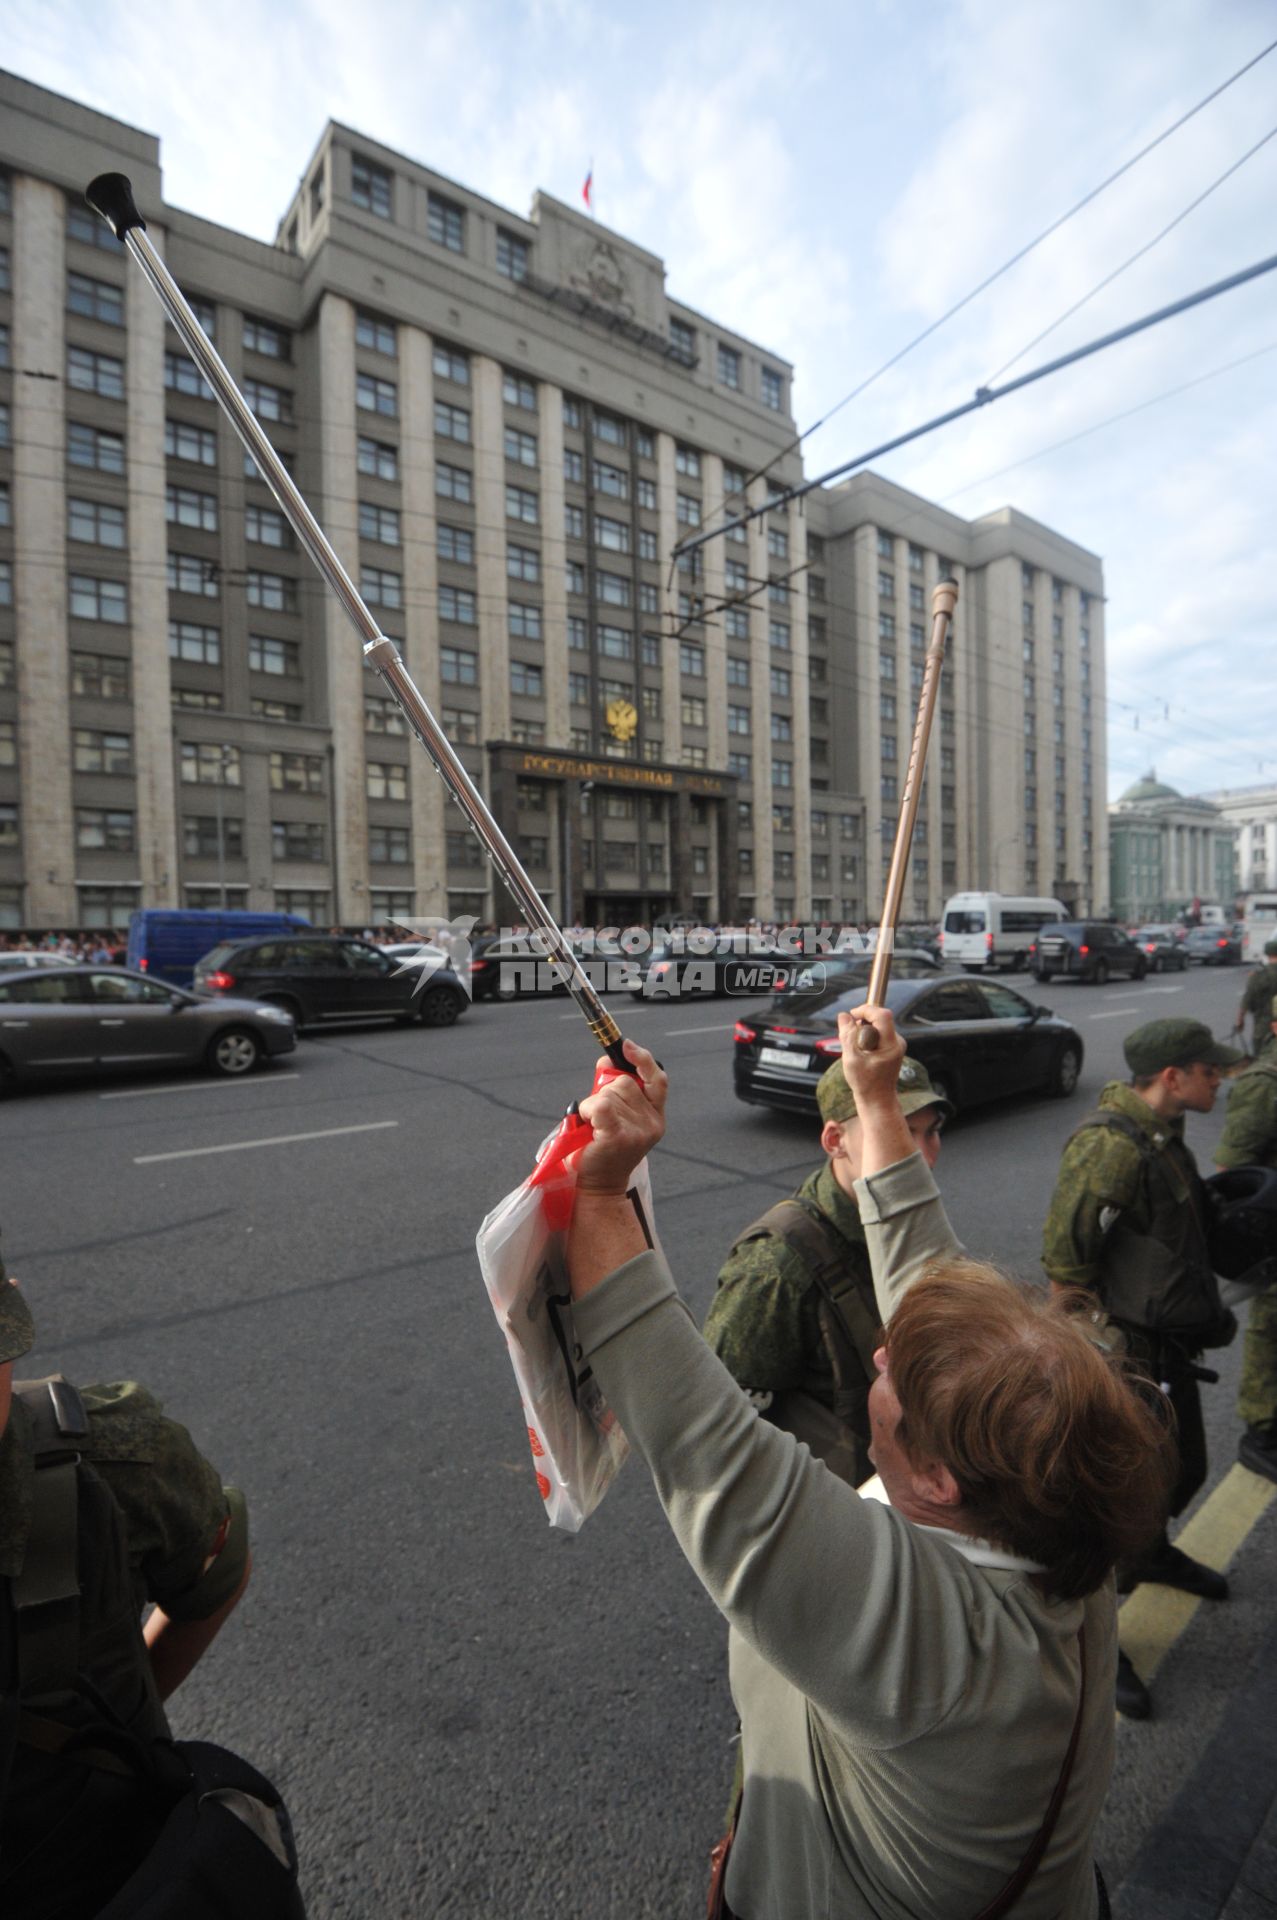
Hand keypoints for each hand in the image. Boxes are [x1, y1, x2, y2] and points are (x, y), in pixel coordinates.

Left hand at [571, 1040, 666, 1195]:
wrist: (598, 1187)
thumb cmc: (602, 1152)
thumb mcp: (615, 1118)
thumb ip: (615, 1090)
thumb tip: (607, 1060)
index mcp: (656, 1118)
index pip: (658, 1080)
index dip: (643, 1059)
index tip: (626, 1046)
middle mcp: (652, 1123)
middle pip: (624, 1083)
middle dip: (604, 1092)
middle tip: (597, 1116)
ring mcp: (638, 1130)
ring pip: (608, 1094)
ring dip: (592, 1104)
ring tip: (593, 1127)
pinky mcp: (619, 1136)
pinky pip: (601, 1106)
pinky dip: (589, 1109)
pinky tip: (588, 1123)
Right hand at [837, 1004, 905, 1106]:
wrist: (877, 1099)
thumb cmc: (865, 1083)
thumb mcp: (851, 1058)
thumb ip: (847, 1035)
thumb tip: (843, 1016)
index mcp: (890, 1045)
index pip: (883, 1015)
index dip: (866, 1010)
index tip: (852, 1015)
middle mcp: (897, 1042)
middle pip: (879, 1019)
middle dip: (862, 1022)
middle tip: (850, 1036)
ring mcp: (896, 1045)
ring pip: (877, 1025)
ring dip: (863, 1031)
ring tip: (855, 1050)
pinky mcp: (891, 1047)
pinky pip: (877, 1033)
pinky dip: (866, 1038)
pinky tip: (861, 1053)